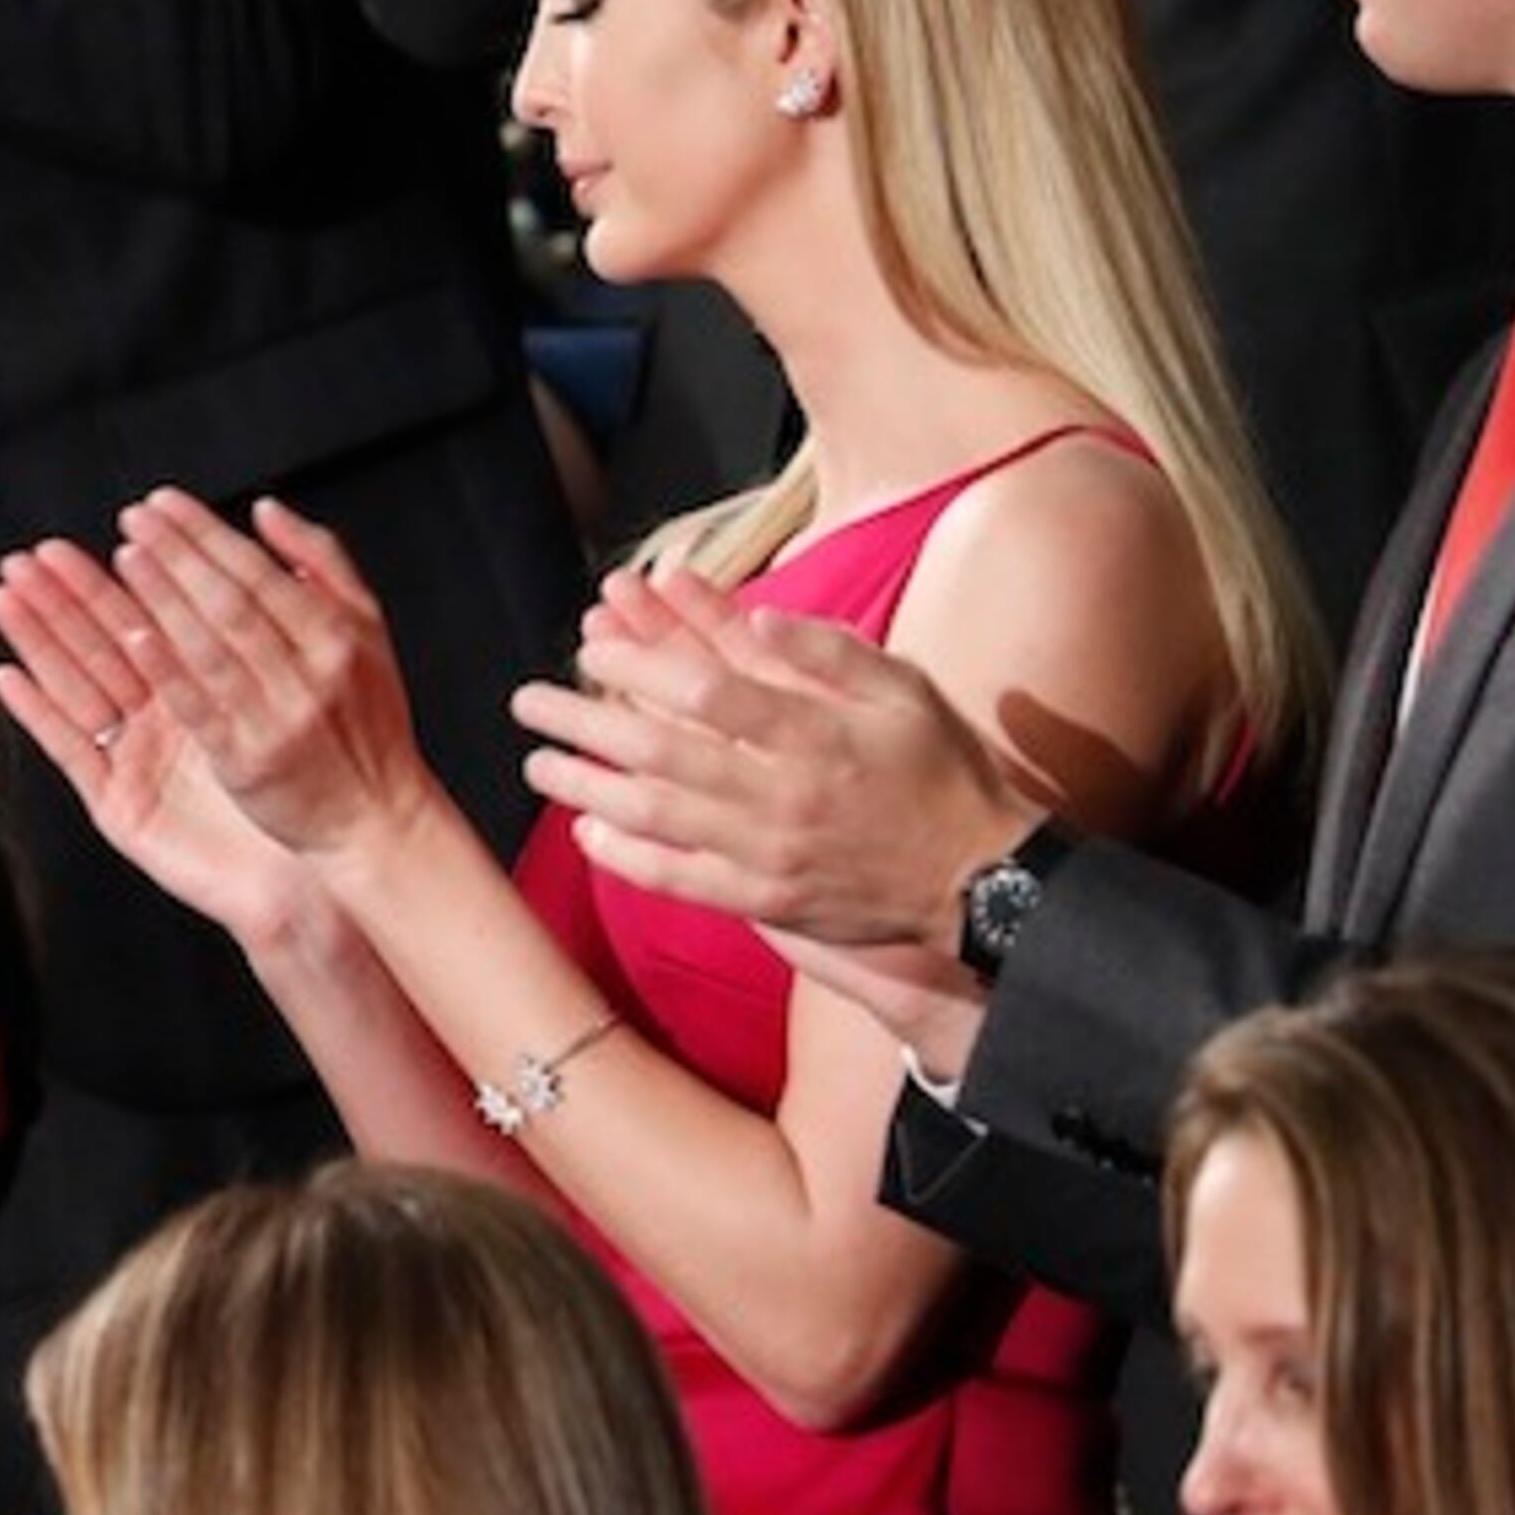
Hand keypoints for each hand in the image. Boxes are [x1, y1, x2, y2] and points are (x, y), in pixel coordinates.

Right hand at [0, 541, 330, 953]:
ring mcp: (134, 763)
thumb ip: (260, 633)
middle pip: (99, 649)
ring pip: (76, 687)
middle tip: (25, 558)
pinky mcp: (120, 806)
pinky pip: (73, 752)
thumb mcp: (289, 696)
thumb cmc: (308, 790)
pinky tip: (8, 676)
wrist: (313, 870)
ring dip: (38, 642)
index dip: (108, 582)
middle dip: (61, 601)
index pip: (142, 623)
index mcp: (195, 692)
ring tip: (6, 596)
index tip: (73, 543)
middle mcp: (158, 724)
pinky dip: (38, 713)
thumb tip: (260, 562)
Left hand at [103, 490, 451, 865]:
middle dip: (178, 555)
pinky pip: (200, 708)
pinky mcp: (248, 761)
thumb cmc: (368, 723)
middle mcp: (308, 673)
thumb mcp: (368, 630)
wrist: (377, 818)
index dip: (206, 534)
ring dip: (164, 599)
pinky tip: (135, 638)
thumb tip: (267, 510)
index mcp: (336, 636)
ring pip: (212, 648)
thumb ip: (322, 563)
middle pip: (231, 602)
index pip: (259, 572)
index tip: (163, 504)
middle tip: (133, 520)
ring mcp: (276, 719)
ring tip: (127, 560)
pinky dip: (168, 670)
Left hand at [513, 567, 1036, 1040]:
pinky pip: (683, 880)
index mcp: (816, 735)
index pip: (707, 691)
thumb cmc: (943, 771)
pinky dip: (629, 858)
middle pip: (661, 751)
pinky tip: (587, 831)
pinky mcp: (768, 902)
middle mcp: (783, 795)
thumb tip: (757, 612)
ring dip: (588, 786)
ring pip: (658, 816)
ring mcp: (770, 854)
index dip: (641, 663)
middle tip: (530, 700)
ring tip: (538, 762)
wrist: (984, 880)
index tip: (593, 641)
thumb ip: (827, 651)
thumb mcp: (903, 689)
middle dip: (586, 721)